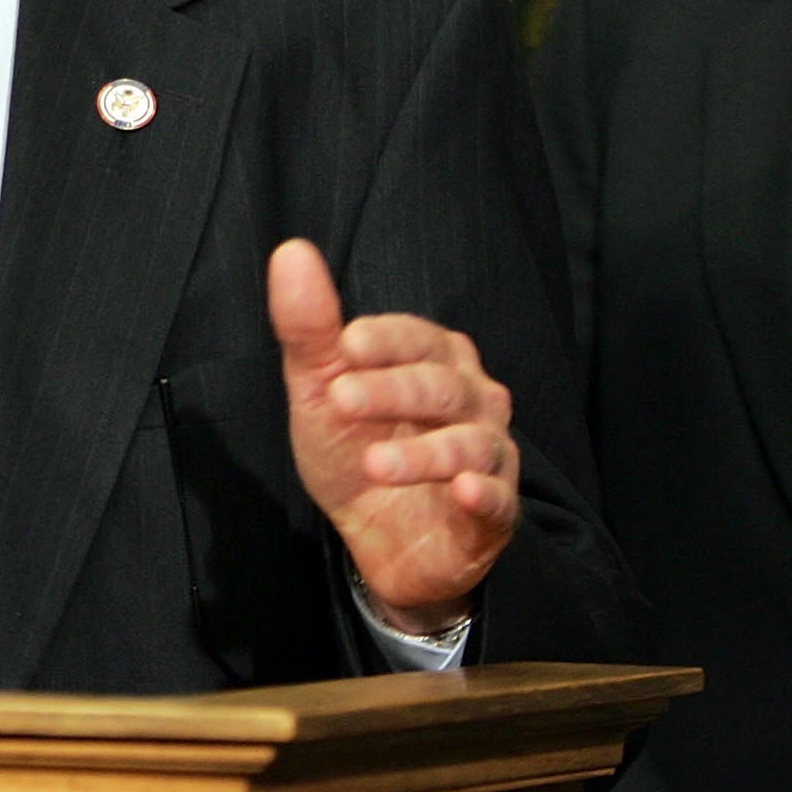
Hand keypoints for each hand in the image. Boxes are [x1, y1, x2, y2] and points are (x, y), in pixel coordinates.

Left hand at [268, 238, 517, 629]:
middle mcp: (473, 398)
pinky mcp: (496, 511)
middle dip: (391, 392)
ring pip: (469, 444)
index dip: (383, 340)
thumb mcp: (321, 391)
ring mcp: (490, 453)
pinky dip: (485, 494)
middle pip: (441, 387)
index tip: (345, 343)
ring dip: (423, 454)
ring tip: (375, 463)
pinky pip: (499, 499)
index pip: (416, 338)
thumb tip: (291, 252)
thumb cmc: (353, 449)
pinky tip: (462, 491)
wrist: (377, 538)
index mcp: (436, 359)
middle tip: (341, 400)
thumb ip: (310, 329)